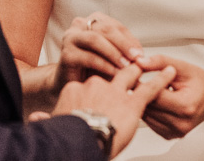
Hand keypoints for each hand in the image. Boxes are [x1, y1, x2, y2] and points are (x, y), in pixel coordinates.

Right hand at [36, 63, 176, 157]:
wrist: (79, 142)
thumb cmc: (67, 137)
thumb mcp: (53, 124)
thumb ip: (45, 119)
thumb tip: (34, 119)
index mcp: (76, 88)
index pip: (88, 78)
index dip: (98, 75)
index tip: (102, 80)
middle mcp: (95, 84)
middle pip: (109, 69)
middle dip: (119, 63)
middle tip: (130, 62)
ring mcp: (114, 91)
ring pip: (130, 73)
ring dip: (139, 68)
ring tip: (149, 64)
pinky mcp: (132, 103)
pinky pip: (149, 87)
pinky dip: (160, 79)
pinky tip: (169, 73)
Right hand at [54, 13, 144, 87]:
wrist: (74, 87)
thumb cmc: (97, 71)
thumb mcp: (115, 59)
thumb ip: (127, 54)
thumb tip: (144, 57)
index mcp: (94, 21)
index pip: (116, 26)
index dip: (130, 40)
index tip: (142, 55)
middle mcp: (80, 24)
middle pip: (105, 29)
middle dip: (124, 44)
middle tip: (136, 59)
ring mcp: (71, 38)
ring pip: (95, 39)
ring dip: (114, 53)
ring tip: (126, 67)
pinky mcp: (66, 54)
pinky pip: (88, 56)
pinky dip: (104, 65)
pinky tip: (114, 74)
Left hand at [136, 55, 203, 138]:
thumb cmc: (201, 82)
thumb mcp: (183, 66)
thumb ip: (161, 62)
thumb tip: (140, 61)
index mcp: (186, 106)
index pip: (155, 95)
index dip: (141, 83)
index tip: (131, 73)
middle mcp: (181, 123)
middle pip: (150, 107)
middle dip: (138, 92)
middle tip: (128, 79)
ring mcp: (175, 132)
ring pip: (147, 116)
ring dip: (140, 102)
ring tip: (135, 88)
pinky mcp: (170, 135)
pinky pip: (151, 122)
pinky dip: (147, 110)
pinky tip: (146, 99)